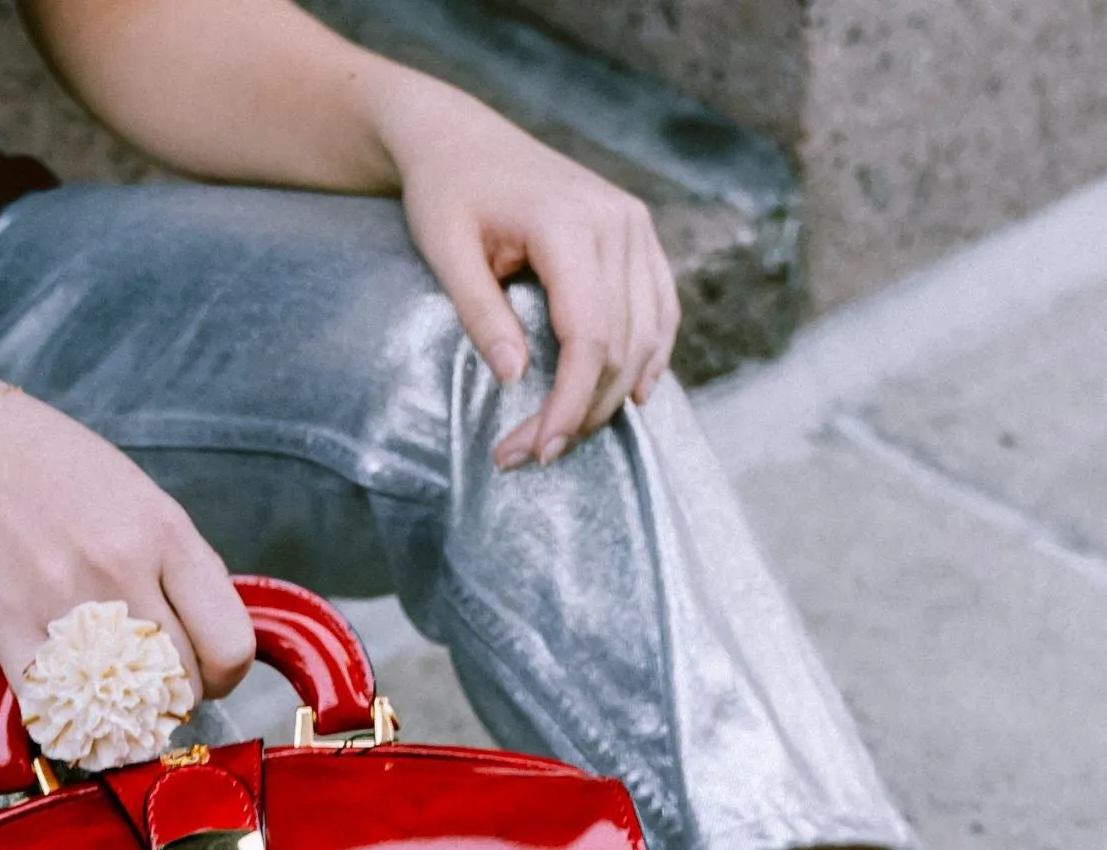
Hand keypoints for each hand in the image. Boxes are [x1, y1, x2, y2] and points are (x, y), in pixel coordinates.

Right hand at [0, 370, 253, 703]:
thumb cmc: (47, 463)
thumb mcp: (136, 495)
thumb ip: (177, 563)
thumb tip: (208, 633)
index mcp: (166, 532)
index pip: (231, 644)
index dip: (223, 675)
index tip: (204, 671)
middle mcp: (124, 567)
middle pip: (181, 684)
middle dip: (172, 697)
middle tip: (147, 683)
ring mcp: (65, 599)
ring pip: (126, 707)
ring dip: (123, 715)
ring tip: (107, 689)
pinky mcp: (7, 624)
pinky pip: (56, 709)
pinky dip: (67, 722)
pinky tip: (66, 702)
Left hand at [382, 84, 678, 468]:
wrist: (460, 138)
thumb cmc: (445, 192)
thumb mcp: (446, 252)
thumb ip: (481, 314)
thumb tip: (515, 379)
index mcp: (570, 223)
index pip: (588, 337)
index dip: (568, 404)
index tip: (535, 452)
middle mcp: (616, 222)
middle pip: (619, 345)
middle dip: (581, 411)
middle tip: (532, 455)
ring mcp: (634, 225)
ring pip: (646, 334)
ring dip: (613, 395)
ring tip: (566, 434)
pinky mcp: (637, 233)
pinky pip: (660, 307)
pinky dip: (651, 356)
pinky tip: (633, 396)